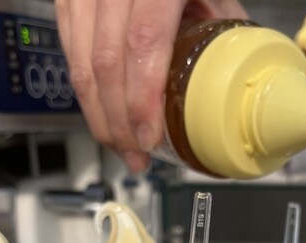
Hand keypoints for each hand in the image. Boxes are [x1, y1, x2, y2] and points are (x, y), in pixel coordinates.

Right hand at [55, 0, 248, 172]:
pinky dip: (85, 88)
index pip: (143, 44)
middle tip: (134, 156)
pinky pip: (69, 49)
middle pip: (104, 62)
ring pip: (79, 61)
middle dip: (117, 122)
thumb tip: (236, 79)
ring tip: (118, 145)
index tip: (149, 139)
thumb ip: (223, 22)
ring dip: (97, 114)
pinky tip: (101, 112)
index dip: (142, 101)